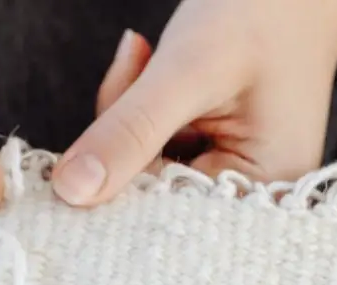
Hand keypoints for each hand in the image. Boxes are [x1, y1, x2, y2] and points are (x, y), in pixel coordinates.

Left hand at [52, 0, 336, 206]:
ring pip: (140, 167)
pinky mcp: (210, 150)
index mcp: (266, 190)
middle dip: (122, 132)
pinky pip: (150, 146)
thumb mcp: (189, 72)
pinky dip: (137, 108)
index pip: (161, 212)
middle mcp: (251, 196)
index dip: (115, 178)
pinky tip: (150, 64)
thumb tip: (70, 191)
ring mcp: (229, 173)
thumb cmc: (263, 12)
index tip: (97, 131)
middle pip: (147, 192)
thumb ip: (130, 130)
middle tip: (135, 63)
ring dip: (126, 113)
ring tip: (146, 56)